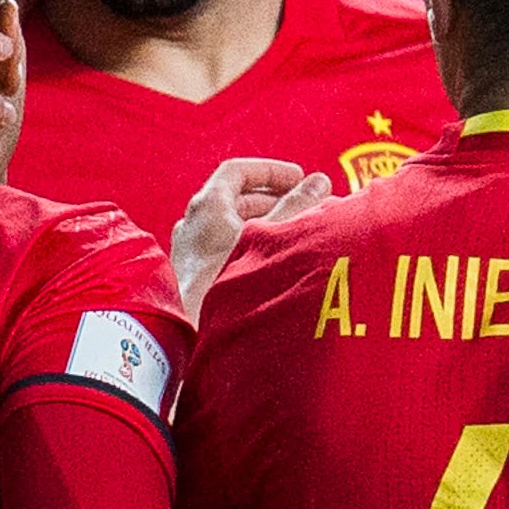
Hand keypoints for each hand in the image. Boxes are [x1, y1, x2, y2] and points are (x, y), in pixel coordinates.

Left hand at [171, 154, 328, 310]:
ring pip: (230, 228)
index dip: (271, 171)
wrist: (200, 337)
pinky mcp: (193, 280)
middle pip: (234, 200)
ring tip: (294, 237)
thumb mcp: (274, 237)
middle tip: (303, 208)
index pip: (237, 172)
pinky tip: (273, 265)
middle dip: (273, 200)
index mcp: (207, 207)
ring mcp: (189, 254)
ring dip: (263, 226)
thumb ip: (298, 206)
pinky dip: (250, 247)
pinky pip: (223, 251)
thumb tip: (319, 182)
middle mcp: (192, 226)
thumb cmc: (233, 284)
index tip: (299, 178)